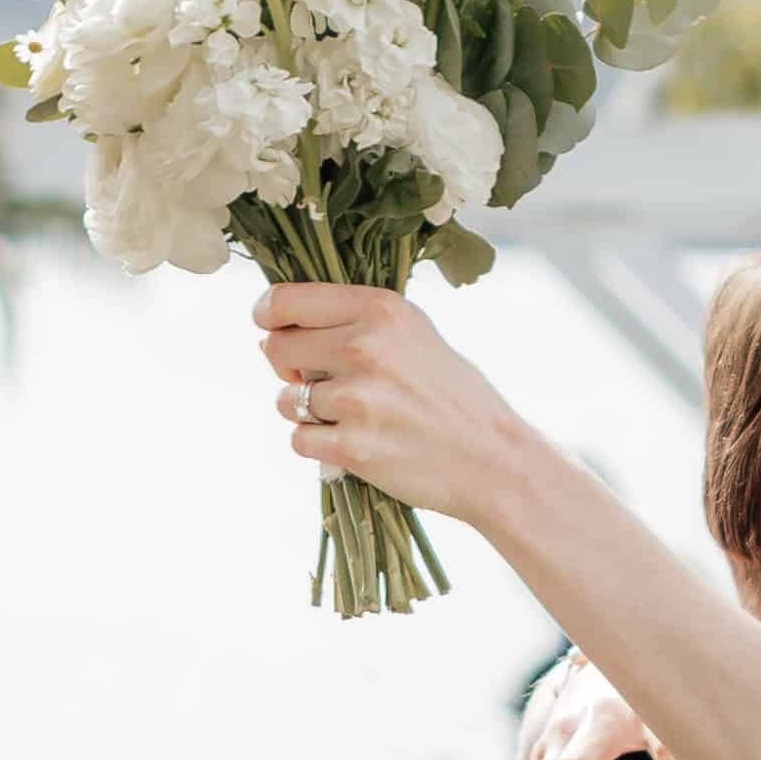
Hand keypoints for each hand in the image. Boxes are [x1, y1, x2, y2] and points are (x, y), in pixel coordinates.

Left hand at [263, 282, 558, 531]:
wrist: (493, 459)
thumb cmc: (450, 394)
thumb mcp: (414, 333)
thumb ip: (352, 321)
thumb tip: (271, 329)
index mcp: (380, 309)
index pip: (284, 300)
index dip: (268, 316)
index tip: (272, 329)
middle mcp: (365, 347)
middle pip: (277, 348)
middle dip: (289, 367)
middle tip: (323, 382)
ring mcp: (357, 399)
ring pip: (286, 398)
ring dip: (306, 410)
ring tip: (350, 417)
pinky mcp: (352, 448)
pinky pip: (299, 439)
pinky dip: (317, 445)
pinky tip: (353, 443)